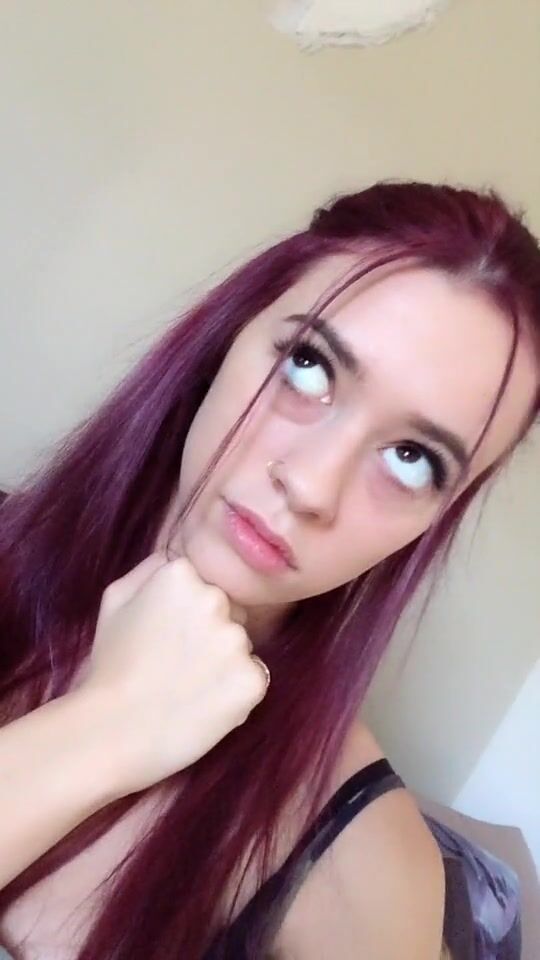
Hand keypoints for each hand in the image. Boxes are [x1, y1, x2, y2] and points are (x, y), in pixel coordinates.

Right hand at [78, 553, 268, 794]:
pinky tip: (204, 705)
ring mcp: (236, 640)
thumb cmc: (109, 667)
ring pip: (240, 647)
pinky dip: (235, 694)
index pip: (206, 586)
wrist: (112, 733)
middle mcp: (215, 599)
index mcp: (182, 574)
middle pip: (229, 612)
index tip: (167, 637)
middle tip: (177, 665)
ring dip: (224, 665)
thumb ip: (151, 569)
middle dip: (211, 634)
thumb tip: (178, 558)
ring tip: (187, 689)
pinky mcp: (252, 679)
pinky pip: (253, 679)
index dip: (188, 614)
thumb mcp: (115, 599)